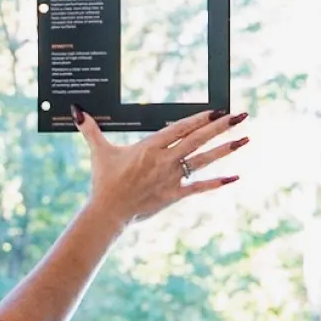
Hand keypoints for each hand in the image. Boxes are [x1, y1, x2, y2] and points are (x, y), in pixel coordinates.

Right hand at [75, 105, 247, 226]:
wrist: (108, 212)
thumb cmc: (104, 181)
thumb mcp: (99, 152)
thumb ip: (90, 130)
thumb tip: (76, 110)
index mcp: (150, 146)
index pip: (181, 128)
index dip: (201, 118)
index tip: (218, 109)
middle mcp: (165, 160)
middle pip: (199, 139)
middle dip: (221, 126)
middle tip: (241, 115)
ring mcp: (172, 177)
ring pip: (204, 160)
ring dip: (226, 149)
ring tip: (245, 139)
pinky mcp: (174, 194)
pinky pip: (199, 187)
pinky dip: (217, 182)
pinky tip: (234, 177)